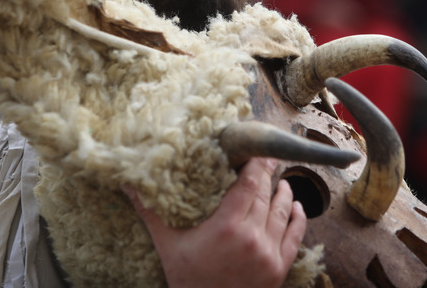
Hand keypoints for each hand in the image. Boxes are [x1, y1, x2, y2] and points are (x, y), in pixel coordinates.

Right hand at [125, 157, 305, 287]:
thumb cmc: (186, 281)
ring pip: (281, 213)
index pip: (248, 185)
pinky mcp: (278, 269)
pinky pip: (294, 238)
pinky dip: (298, 220)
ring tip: (282, 181)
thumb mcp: (167, 245)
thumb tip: (128, 185)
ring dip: (283, 193)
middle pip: (264, 196)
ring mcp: (268, 254)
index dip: (255, 165)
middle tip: (267, 161)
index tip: (258, 152)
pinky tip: (296, 208)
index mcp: (225, 227)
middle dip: (266, 176)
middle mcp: (251, 238)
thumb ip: (151, 212)